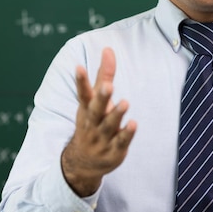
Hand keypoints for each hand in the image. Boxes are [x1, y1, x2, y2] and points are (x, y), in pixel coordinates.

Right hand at [61, 47, 136, 196]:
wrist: (83, 162)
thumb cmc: (92, 122)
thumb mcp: (95, 100)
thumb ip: (104, 75)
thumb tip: (108, 49)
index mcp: (86, 109)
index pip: (82, 93)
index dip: (80, 80)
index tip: (78, 66)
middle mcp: (92, 122)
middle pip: (96, 109)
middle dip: (101, 97)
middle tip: (108, 86)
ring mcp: (102, 138)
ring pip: (109, 125)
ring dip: (116, 114)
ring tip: (125, 102)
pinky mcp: (114, 150)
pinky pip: (121, 142)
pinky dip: (127, 134)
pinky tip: (134, 124)